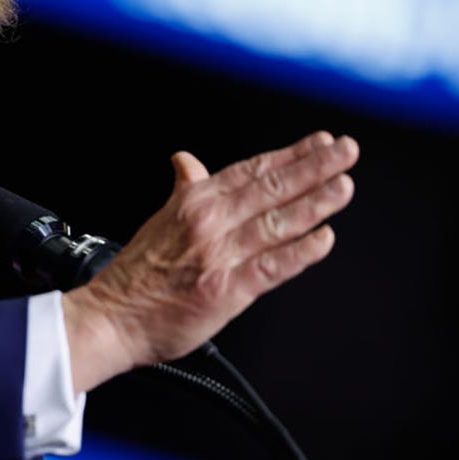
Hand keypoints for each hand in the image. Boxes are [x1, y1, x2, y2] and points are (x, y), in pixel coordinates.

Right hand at [62, 131, 358, 392]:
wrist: (112, 318)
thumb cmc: (136, 274)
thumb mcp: (159, 218)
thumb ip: (184, 188)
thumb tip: (185, 161)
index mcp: (193, 202)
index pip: (252, 170)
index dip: (291, 154)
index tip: (321, 141)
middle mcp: (208, 222)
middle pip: (270, 187)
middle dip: (314, 166)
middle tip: (346, 150)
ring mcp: (218, 255)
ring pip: (276, 221)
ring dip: (314, 202)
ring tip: (343, 186)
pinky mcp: (226, 289)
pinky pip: (271, 266)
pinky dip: (299, 252)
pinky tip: (324, 239)